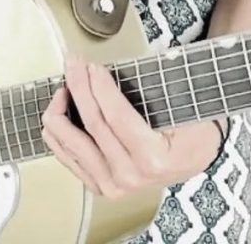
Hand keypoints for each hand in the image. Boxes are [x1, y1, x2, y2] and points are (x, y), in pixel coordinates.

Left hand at [41, 55, 223, 198]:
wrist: (194, 160)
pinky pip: (69, 159)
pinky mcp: (100, 186)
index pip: (116, 117)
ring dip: (61, 111)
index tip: (92, 66)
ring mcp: (112, 185)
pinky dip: (58, 135)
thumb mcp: (183, 109)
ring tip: (63, 86)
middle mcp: (129, 176)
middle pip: (92, 126)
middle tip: (73, 63)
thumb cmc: (193, 133)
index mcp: (152, 158)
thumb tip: (117, 71)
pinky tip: (56, 114)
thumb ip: (152, 92)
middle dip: (79, 88)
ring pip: (72, 144)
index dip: (100, 87)